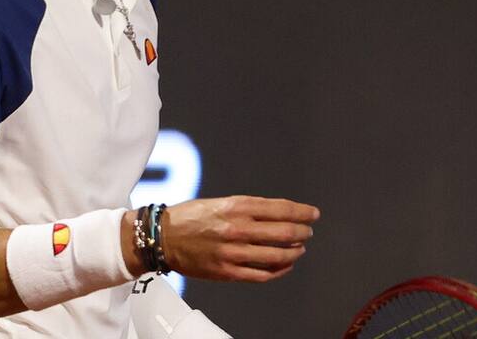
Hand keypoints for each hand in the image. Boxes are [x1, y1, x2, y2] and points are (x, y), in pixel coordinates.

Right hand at [160, 196, 319, 282]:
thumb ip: (249, 209)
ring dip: (294, 252)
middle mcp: (237, 228)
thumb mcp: (222, 202)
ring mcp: (233, 252)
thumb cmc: (192, 217)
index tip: (313, 214)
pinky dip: (279, 270)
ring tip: (300, 248)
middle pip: (284, 232)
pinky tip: (285, 265)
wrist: (163, 238)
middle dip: (303, 232)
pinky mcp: (227, 272)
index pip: (280, 209)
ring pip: (277, 255)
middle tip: (309, 232)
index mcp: (237, 206)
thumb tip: (278, 214)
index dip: (302, 212)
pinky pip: (262, 274)